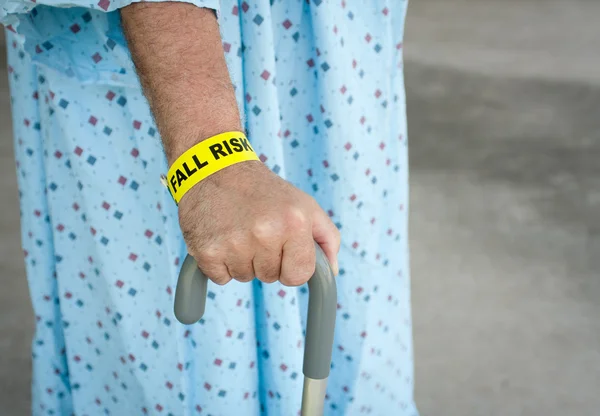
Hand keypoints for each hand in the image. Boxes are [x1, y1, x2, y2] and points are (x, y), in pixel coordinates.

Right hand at [178, 160, 339, 285]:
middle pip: (270, 277)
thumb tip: (331, 272)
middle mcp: (265, 233)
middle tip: (256, 231)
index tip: (282, 248)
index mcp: (295, 223)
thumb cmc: (263, 191)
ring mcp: (234, 243)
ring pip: (245, 278)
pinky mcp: (207, 250)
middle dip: (265, 260)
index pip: (300, 275)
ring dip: (242, 260)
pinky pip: (221, 278)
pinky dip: (220, 263)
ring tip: (237, 230)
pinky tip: (221, 236)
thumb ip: (327, 237)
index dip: (291, 265)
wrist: (215, 169)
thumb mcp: (304, 204)